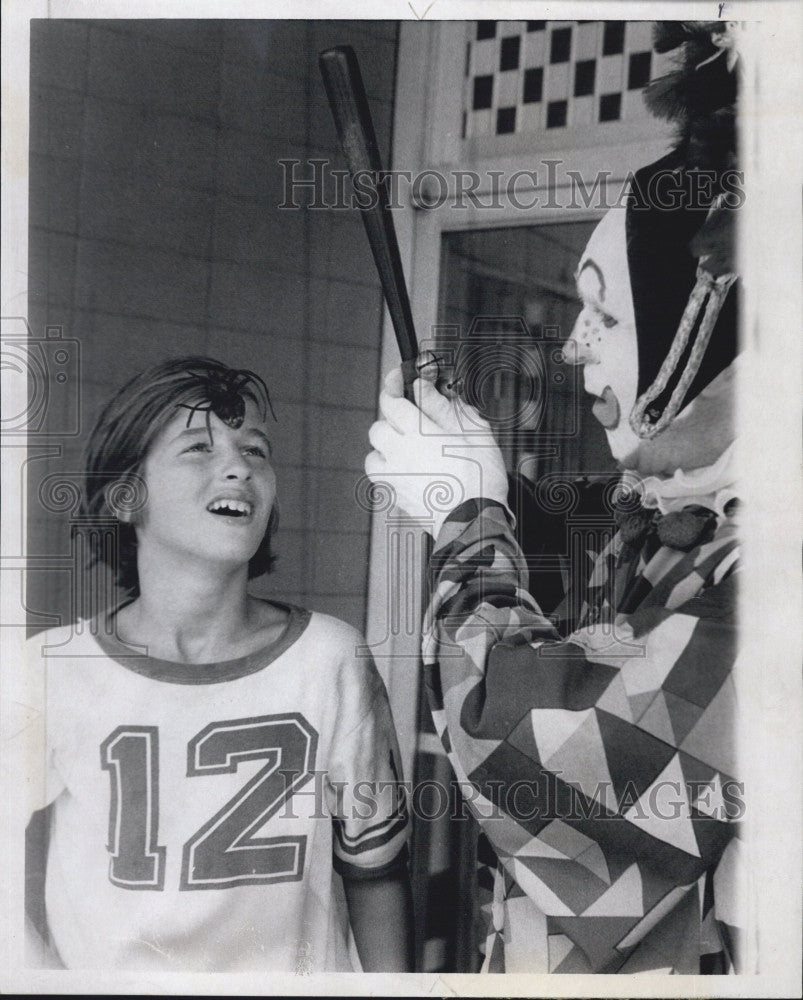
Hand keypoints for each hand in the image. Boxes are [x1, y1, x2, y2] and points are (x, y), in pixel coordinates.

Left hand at [365, 367, 508, 534]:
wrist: (475, 523)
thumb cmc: (479, 479)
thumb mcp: (473, 432)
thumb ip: (444, 406)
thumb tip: (426, 389)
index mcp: (416, 433)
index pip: (391, 401)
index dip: (393, 385)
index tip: (398, 378)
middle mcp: (398, 455)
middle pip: (377, 428)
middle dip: (390, 419)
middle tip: (410, 416)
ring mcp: (395, 480)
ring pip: (373, 457)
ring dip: (385, 449)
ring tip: (406, 447)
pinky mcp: (398, 500)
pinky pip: (384, 480)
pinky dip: (391, 472)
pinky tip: (410, 471)